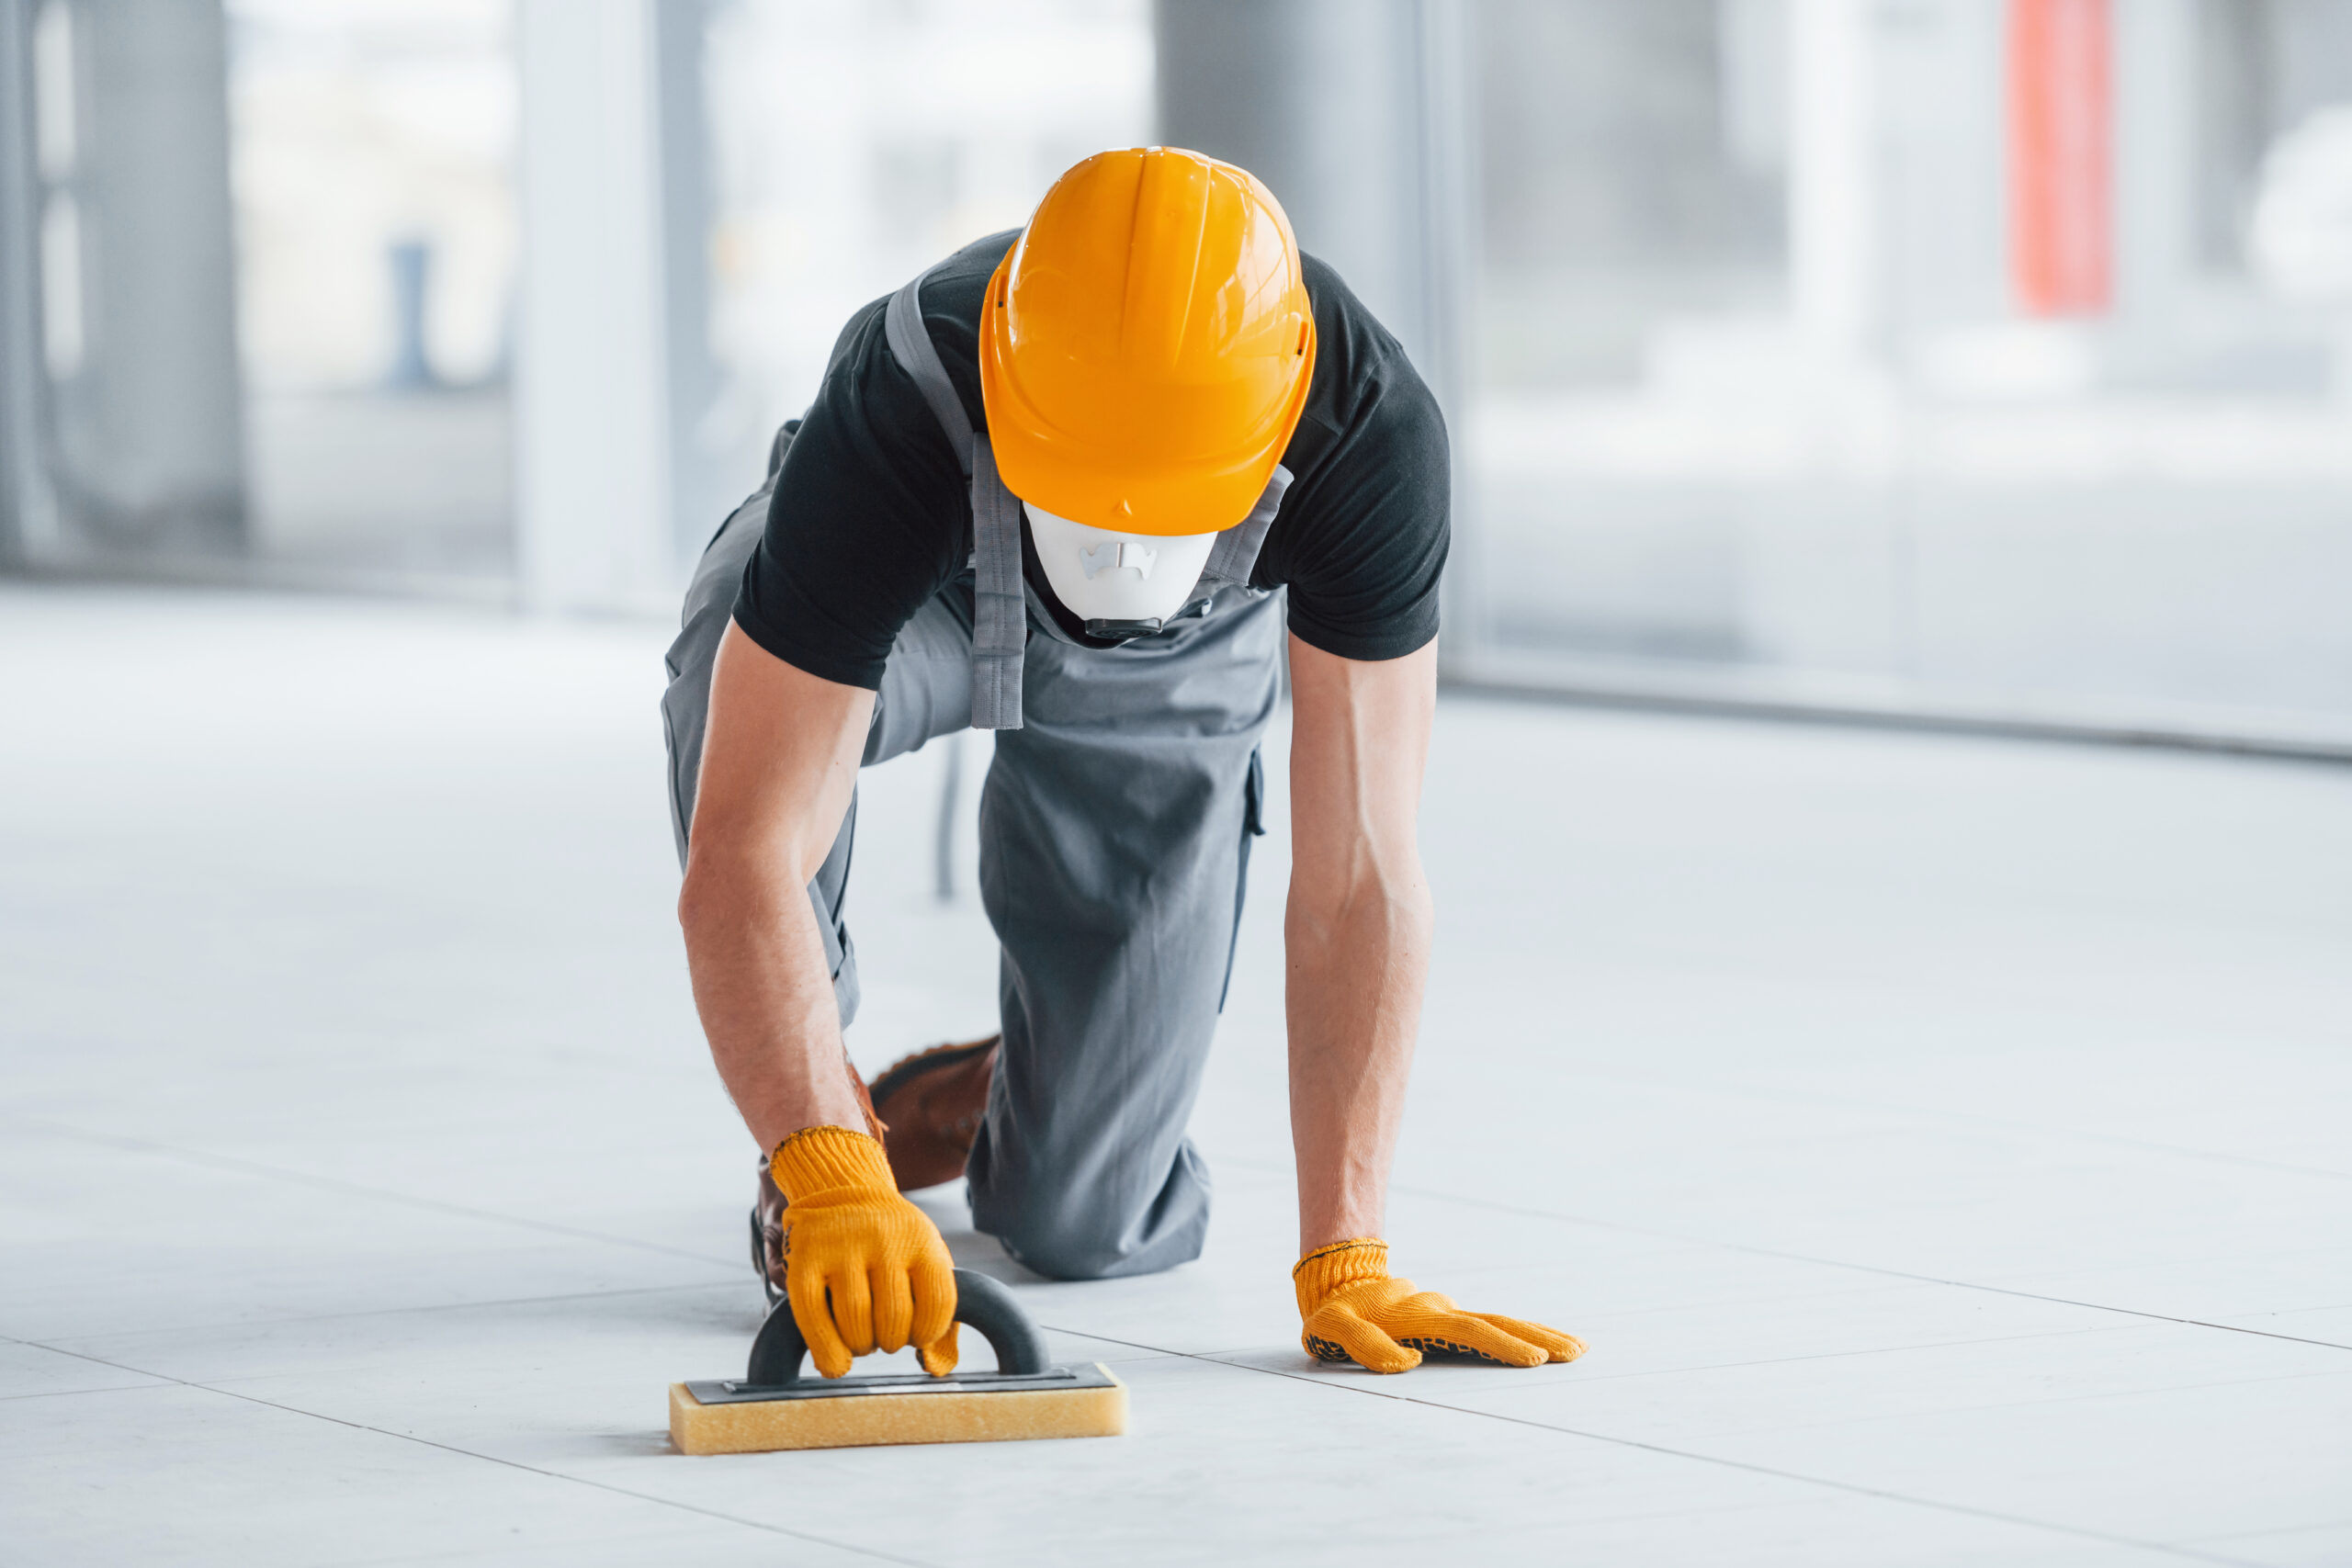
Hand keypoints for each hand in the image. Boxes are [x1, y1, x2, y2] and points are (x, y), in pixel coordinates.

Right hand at [770, 1127, 958, 1377]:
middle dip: (891, 1341)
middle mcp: (882, 1239)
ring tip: (861, 1339)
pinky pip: (813, 1317)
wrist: (841, 1190)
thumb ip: (940, 1317)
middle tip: (883, 1334)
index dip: (928, 1332)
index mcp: (920, 1239)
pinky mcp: (804, 1261)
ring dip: (861, 1347)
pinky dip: (826, 1350)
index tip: (917, 1334)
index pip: (937, 1304)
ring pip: (855, 1324)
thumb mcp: (926, 1263)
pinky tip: (835, 1361)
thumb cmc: (892, 1244)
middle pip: (894, 1319)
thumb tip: (935, 1368)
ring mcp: (841, 1248)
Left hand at [1293, 1238, 1583, 1374]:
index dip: (1500, 1346)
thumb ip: (1366, 1345)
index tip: (1534, 1358)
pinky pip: (1491, 1324)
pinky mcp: (1450, 1318)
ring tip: (1576, 1347)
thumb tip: (1411, 1363)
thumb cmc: (1336, 1315)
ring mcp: (1449, 1312)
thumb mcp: (1334, 1329)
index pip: (1468, 1332)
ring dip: (1537, 1333)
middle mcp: (1441, 1311)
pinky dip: (1519, 1331)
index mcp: (1419, 1317)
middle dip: (1537, 1338)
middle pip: (1497, 1323)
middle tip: (1575, 1352)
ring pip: (1500, 1321)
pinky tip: (1543, 1342)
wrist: (1340, 1282)